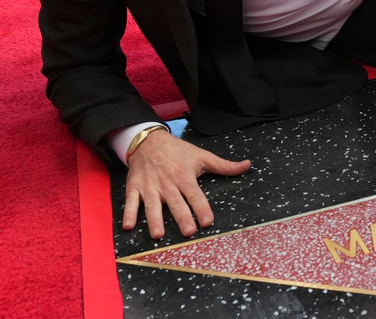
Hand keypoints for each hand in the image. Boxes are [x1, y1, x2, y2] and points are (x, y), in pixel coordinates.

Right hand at [123, 131, 251, 238]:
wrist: (149, 141)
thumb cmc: (178, 151)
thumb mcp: (202, 156)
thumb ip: (224, 165)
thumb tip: (247, 166)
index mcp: (185, 177)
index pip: (195, 195)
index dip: (202, 208)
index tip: (208, 221)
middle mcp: (168, 183)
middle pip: (176, 203)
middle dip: (182, 217)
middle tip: (188, 231)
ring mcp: (150, 186)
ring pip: (152, 205)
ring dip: (154, 220)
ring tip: (158, 235)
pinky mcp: (135, 188)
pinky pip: (131, 202)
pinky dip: (129, 213)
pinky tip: (128, 226)